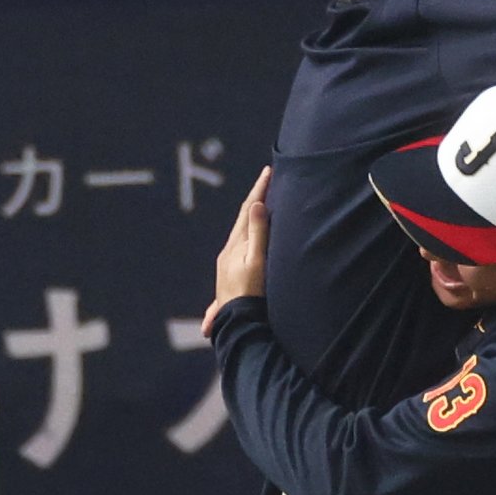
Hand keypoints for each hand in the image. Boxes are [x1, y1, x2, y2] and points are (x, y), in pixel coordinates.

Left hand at [201, 167, 271, 336]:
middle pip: (242, 220)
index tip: (268, 171)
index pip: (248, 211)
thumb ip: (258, 234)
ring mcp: (227, 265)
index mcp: (235, 246)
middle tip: (266, 183)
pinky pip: (241, 249)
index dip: (259, 190)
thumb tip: (257, 205)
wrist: (237, 324)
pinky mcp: (230, 277)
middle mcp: (228, 253)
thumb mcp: (257, 262)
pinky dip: (248, 238)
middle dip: (254, 201)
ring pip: (240, 235)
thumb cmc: (250, 294)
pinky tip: (249, 245)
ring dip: (250, 219)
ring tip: (260, 208)